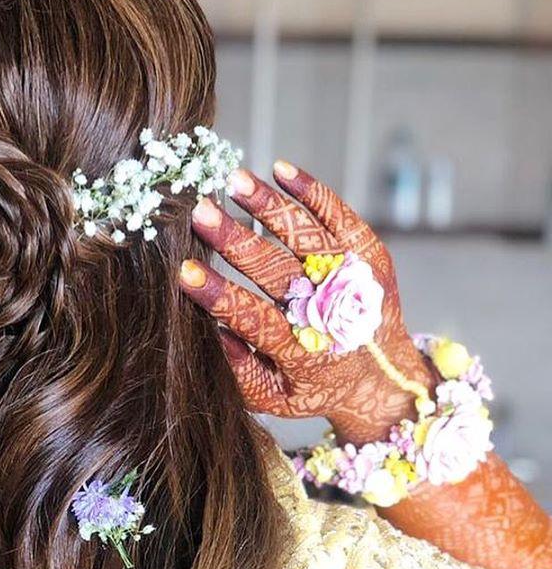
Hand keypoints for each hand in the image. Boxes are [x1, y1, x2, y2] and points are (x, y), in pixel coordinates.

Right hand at [178, 160, 435, 446]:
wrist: (385, 376)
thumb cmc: (313, 387)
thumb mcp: (273, 397)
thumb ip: (239, 370)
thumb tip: (211, 328)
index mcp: (303, 356)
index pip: (255, 319)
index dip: (219, 295)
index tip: (185, 271)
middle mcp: (332, 315)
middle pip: (278, 271)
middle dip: (235, 240)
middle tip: (200, 212)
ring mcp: (355, 279)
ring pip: (307, 235)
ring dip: (268, 206)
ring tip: (234, 181)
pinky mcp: (371, 255)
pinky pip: (340, 216)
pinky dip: (311, 191)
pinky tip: (279, 171)